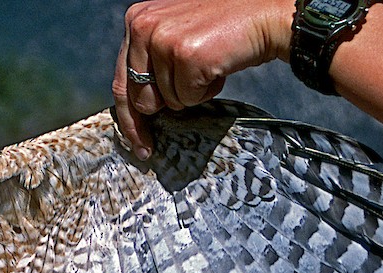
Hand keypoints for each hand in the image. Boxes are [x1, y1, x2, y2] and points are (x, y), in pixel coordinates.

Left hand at [114, 0, 293, 156]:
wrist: (263, 18)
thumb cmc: (221, 32)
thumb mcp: (173, 36)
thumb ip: (150, 61)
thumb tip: (135, 108)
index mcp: (136, 20)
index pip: (120, 82)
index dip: (129, 119)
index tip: (138, 144)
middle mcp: (142, 26)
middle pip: (139, 98)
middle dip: (163, 108)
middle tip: (188, 96)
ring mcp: (163, 40)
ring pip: (166, 101)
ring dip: (191, 93)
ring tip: (207, 66)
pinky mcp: (185, 54)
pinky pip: (188, 99)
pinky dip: (206, 92)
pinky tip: (216, 68)